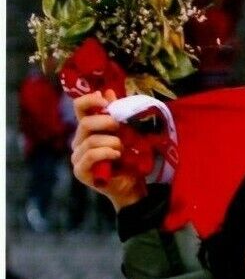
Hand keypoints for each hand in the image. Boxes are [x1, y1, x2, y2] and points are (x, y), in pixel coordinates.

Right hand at [70, 90, 147, 210]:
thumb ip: (116, 115)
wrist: (132, 187)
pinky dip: (106, 152)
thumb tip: (107, 91)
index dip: (89, 100)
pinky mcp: (80, 171)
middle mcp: (79, 141)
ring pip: (90, 140)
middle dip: (106, 122)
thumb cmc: (129, 161)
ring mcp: (77, 156)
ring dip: (111, 142)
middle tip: (120, 127)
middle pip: (85, 123)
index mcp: (87, 130)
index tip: (103, 99)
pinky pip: (91, 155)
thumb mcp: (126, 135)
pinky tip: (117, 155)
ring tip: (123, 149)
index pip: (79, 108)